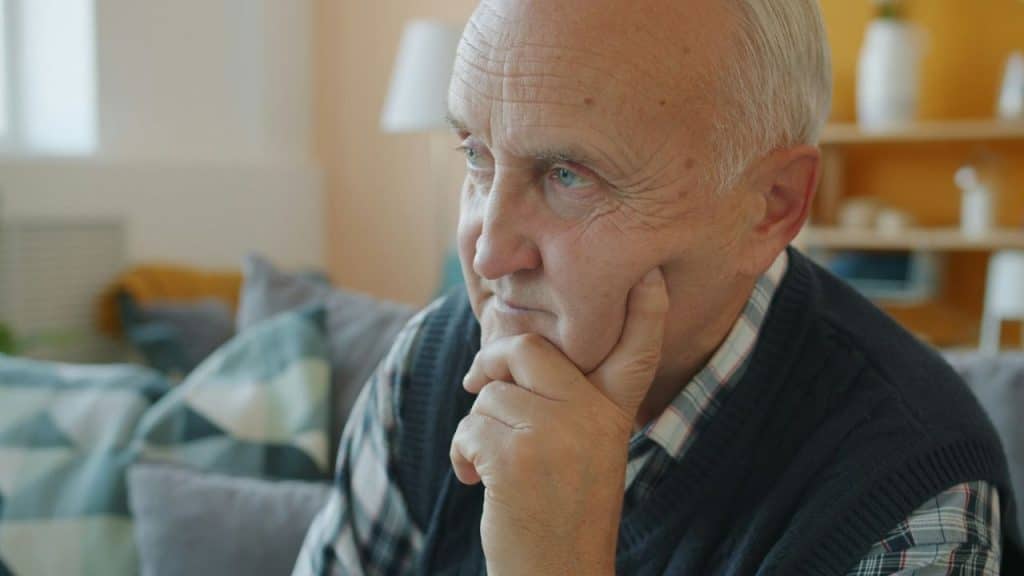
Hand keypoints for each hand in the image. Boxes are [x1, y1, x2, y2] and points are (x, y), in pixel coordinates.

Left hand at [450, 268, 668, 574]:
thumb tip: (505, 347)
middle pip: (527, 350)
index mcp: (615, 414)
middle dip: (491, 362)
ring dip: (476, 428)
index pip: (635, 351)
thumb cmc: (561, 510)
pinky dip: (462, 453)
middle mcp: (594, 417)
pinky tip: (475, 481)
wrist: (555, 575)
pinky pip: (470, 425)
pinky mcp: (516, 456)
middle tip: (477, 381)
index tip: (650, 273)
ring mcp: (556, 434)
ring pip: (490, 394)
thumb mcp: (583, 450)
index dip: (646, 309)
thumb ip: (564, 401)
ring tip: (492, 465)